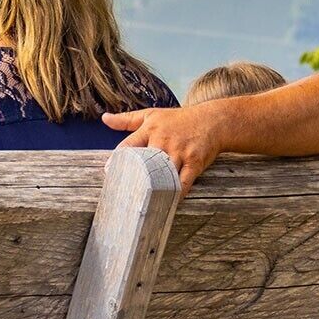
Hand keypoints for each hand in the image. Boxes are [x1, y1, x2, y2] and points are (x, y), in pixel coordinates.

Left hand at [103, 105, 223, 193]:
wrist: (213, 121)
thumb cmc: (179, 120)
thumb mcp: (152, 114)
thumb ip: (127, 119)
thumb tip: (104, 118)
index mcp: (150, 129)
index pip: (128, 146)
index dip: (117, 160)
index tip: (109, 174)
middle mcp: (163, 140)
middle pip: (144, 163)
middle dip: (134, 178)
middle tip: (125, 195)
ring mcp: (179, 152)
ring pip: (163, 175)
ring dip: (154, 189)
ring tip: (143, 204)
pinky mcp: (194, 162)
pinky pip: (183, 182)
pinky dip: (175, 194)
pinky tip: (168, 203)